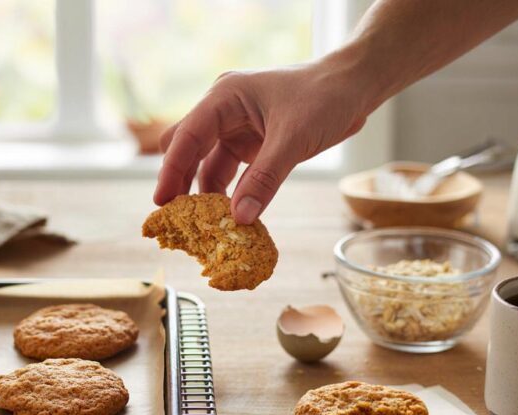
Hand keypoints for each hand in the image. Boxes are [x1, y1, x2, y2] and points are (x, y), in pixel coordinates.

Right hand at [153, 59, 369, 223]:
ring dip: (205, 193)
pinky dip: (227, 194)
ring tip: (203, 225)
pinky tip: (228, 216)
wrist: (355, 86)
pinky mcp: (250, 144)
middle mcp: (223, 110)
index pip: (187, 136)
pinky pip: (229, 172)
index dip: (171, 170)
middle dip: (180, 181)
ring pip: (206, 164)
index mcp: (225, 97)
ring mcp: (235, 127)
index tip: (162, 202)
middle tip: (177, 216)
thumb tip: (238, 219)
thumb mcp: (294, 139)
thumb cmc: (325, 97)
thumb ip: (264, 180)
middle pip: (186, 148)